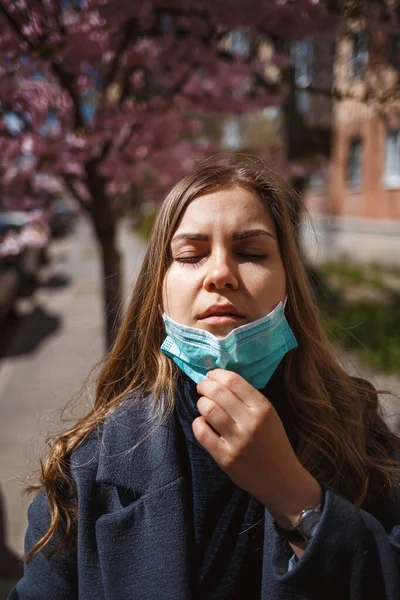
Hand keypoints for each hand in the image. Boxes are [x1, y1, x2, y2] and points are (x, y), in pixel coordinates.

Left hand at [193, 369, 321, 526]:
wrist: (283, 480)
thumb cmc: (274, 443)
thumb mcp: (270, 415)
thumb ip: (248, 399)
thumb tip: (219, 380)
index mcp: (263, 408)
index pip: (233, 380)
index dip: (217, 374)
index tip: (211, 375)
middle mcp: (251, 422)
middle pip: (217, 392)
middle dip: (205, 385)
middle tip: (202, 388)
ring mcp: (237, 441)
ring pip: (208, 409)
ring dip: (201, 403)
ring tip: (204, 405)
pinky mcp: (225, 458)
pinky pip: (202, 433)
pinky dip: (198, 423)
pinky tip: (203, 423)